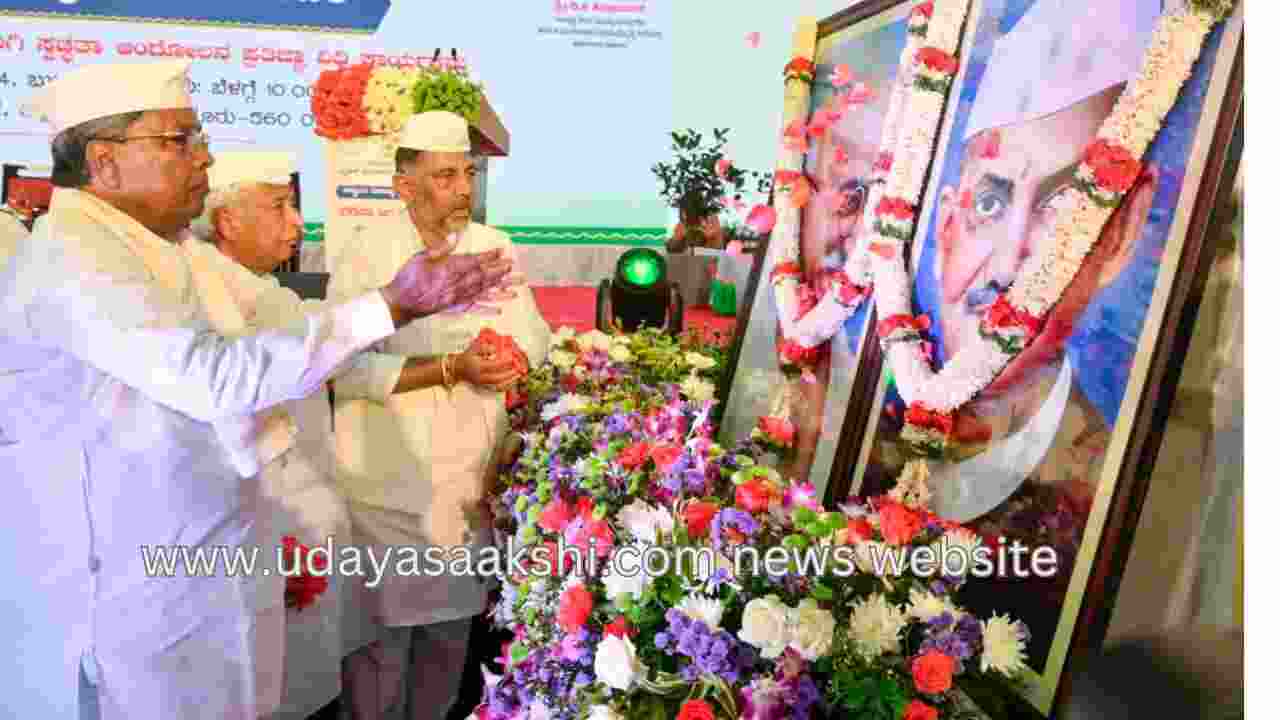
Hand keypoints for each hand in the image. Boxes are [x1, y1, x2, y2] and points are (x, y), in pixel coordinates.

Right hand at [380, 249, 512, 325]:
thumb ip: (441, 248)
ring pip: (482, 293)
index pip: (473, 262)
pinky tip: (499, 310)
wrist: (399, 303)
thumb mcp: (420, 257)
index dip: (489, 257)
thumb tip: (456, 235)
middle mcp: (456, 285)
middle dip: (499, 272)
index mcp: (448, 270)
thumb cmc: (407, 278)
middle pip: (482, 277)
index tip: (501, 252)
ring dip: (499, 291)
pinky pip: (472, 309)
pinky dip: (487, 309)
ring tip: (515, 289)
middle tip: (514, 267)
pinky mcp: (453, 308)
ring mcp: (456, 298)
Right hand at [454, 345, 521, 390]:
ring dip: (509, 381)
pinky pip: (496, 389)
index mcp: (477, 366)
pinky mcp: (484, 387)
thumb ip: (486, 349)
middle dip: (509, 374)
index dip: (503, 363)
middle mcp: (479, 377)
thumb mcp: (474, 349)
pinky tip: (512, 381)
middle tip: (518, 369)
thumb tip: (497, 349)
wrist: (458, 369)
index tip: (512, 359)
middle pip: (497, 378)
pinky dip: (506, 386)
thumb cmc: (467, 357)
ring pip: (497, 385)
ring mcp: (481, 384)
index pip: (492, 365)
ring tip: (518, 375)